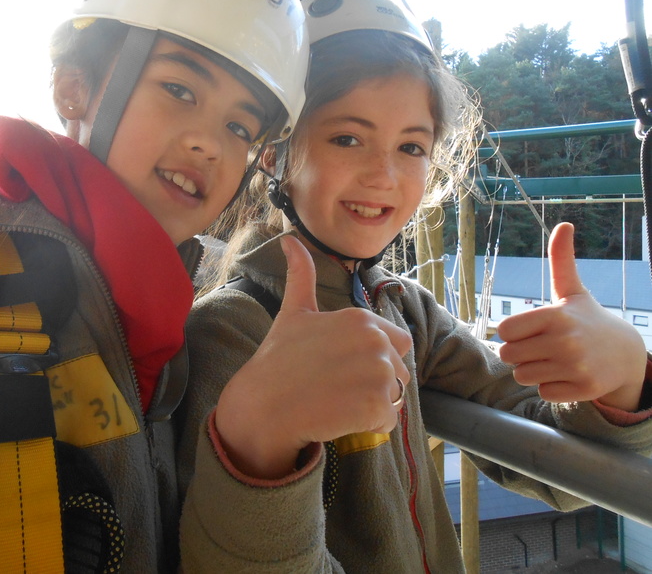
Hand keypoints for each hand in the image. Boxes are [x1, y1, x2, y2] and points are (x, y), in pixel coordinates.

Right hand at [215, 236, 410, 478]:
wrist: (265, 404)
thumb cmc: (278, 359)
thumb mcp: (293, 312)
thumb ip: (301, 274)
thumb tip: (289, 239)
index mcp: (361, 319)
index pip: (397, 341)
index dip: (373, 357)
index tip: (342, 366)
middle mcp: (376, 342)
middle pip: (400, 370)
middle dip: (377, 381)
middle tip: (338, 386)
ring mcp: (380, 374)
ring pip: (396, 395)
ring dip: (373, 404)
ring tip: (338, 402)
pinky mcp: (378, 406)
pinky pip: (389, 421)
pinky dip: (369, 425)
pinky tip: (340, 417)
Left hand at [498, 222, 646, 409]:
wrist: (626, 353)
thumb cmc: (587, 319)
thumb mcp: (572, 291)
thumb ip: (561, 261)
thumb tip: (564, 224)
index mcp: (555, 315)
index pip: (504, 331)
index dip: (512, 333)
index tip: (529, 330)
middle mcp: (565, 341)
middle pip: (509, 355)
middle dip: (520, 353)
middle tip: (541, 347)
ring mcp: (575, 366)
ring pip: (523, 376)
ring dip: (534, 371)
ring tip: (555, 360)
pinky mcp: (583, 389)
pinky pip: (543, 392)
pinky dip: (551, 386)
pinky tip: (567, 375)